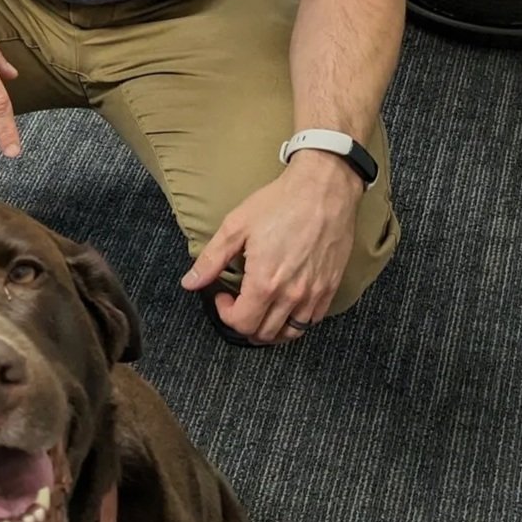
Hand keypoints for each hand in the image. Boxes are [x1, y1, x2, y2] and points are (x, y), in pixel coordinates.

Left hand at [181, 155, 361, 344]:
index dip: (225, 314)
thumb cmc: (280, 203)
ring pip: (290, 333)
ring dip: (270, 328)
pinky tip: (285, 304)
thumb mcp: (236, 226)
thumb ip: (211, 260)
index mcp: (265, 282)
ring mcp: (314, 293)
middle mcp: (291, 295)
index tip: (223, 296)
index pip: (241, 323)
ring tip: (261, 310)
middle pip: (264, 334)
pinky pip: (312, 320)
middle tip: (239, 303)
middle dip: (244, 324)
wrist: (323, 188)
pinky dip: (295, 321)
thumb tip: (189, 283)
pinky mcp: (331, 287)